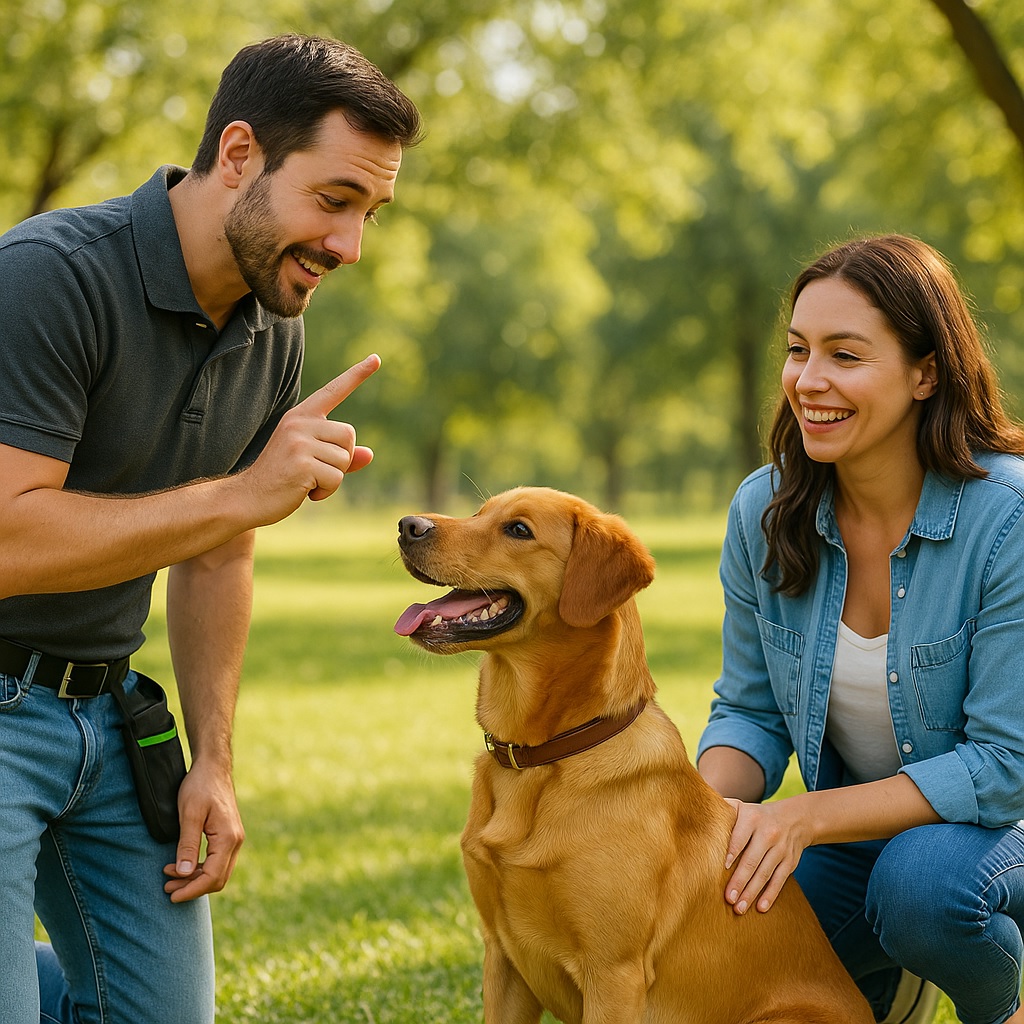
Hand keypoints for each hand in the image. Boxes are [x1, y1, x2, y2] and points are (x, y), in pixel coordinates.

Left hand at [162, 760, 244, 902]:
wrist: (213, 767)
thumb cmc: (200, 786)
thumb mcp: (189, 814)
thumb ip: (187, 844)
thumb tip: (183, 873)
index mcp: (228, 838)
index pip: (211, 876)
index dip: (191, 890)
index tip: (171, 894)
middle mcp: (236, 841)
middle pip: (218, 879)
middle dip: (192, 887)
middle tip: (167, 887)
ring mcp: (234, 838)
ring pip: (218, 872)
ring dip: (195, 879)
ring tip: (170, 877)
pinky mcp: (229, 835)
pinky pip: (217, 861)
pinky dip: (200, 868)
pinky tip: (182, 865)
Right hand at [243, 354, 379, 520]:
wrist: (248, 497)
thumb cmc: (282, 477)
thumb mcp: (311, 460)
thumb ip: (340, 456)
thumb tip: (370, 454)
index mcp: (301, 416)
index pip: (334, 391)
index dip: (357, 375)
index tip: (376, 359)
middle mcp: (300, 423)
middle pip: (349, 436)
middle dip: (341, 459)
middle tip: (315, 470)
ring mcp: (299, 442)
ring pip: (345, 459)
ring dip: (333, 478)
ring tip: (307, 481)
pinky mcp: (302, 464)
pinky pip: (336, 478)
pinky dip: (326, 492)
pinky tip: (305, 492)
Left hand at [722, 798, 810, 914]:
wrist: (794, 818)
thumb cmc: (756, 816)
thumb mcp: (741, 807)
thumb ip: (722, 810)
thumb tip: (695, 812)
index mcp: (752, 819)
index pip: (740, 837)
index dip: (732, 852)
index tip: (723, 867)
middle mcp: (768, 833)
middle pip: (752, 860)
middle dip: (740, 880)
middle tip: (729, 898)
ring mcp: (781, 849)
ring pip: (765, 873)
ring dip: (752, 892)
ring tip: (739, 908)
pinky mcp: (790, 862)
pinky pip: (779, 880)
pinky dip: (770, 895)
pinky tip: (761, 907)